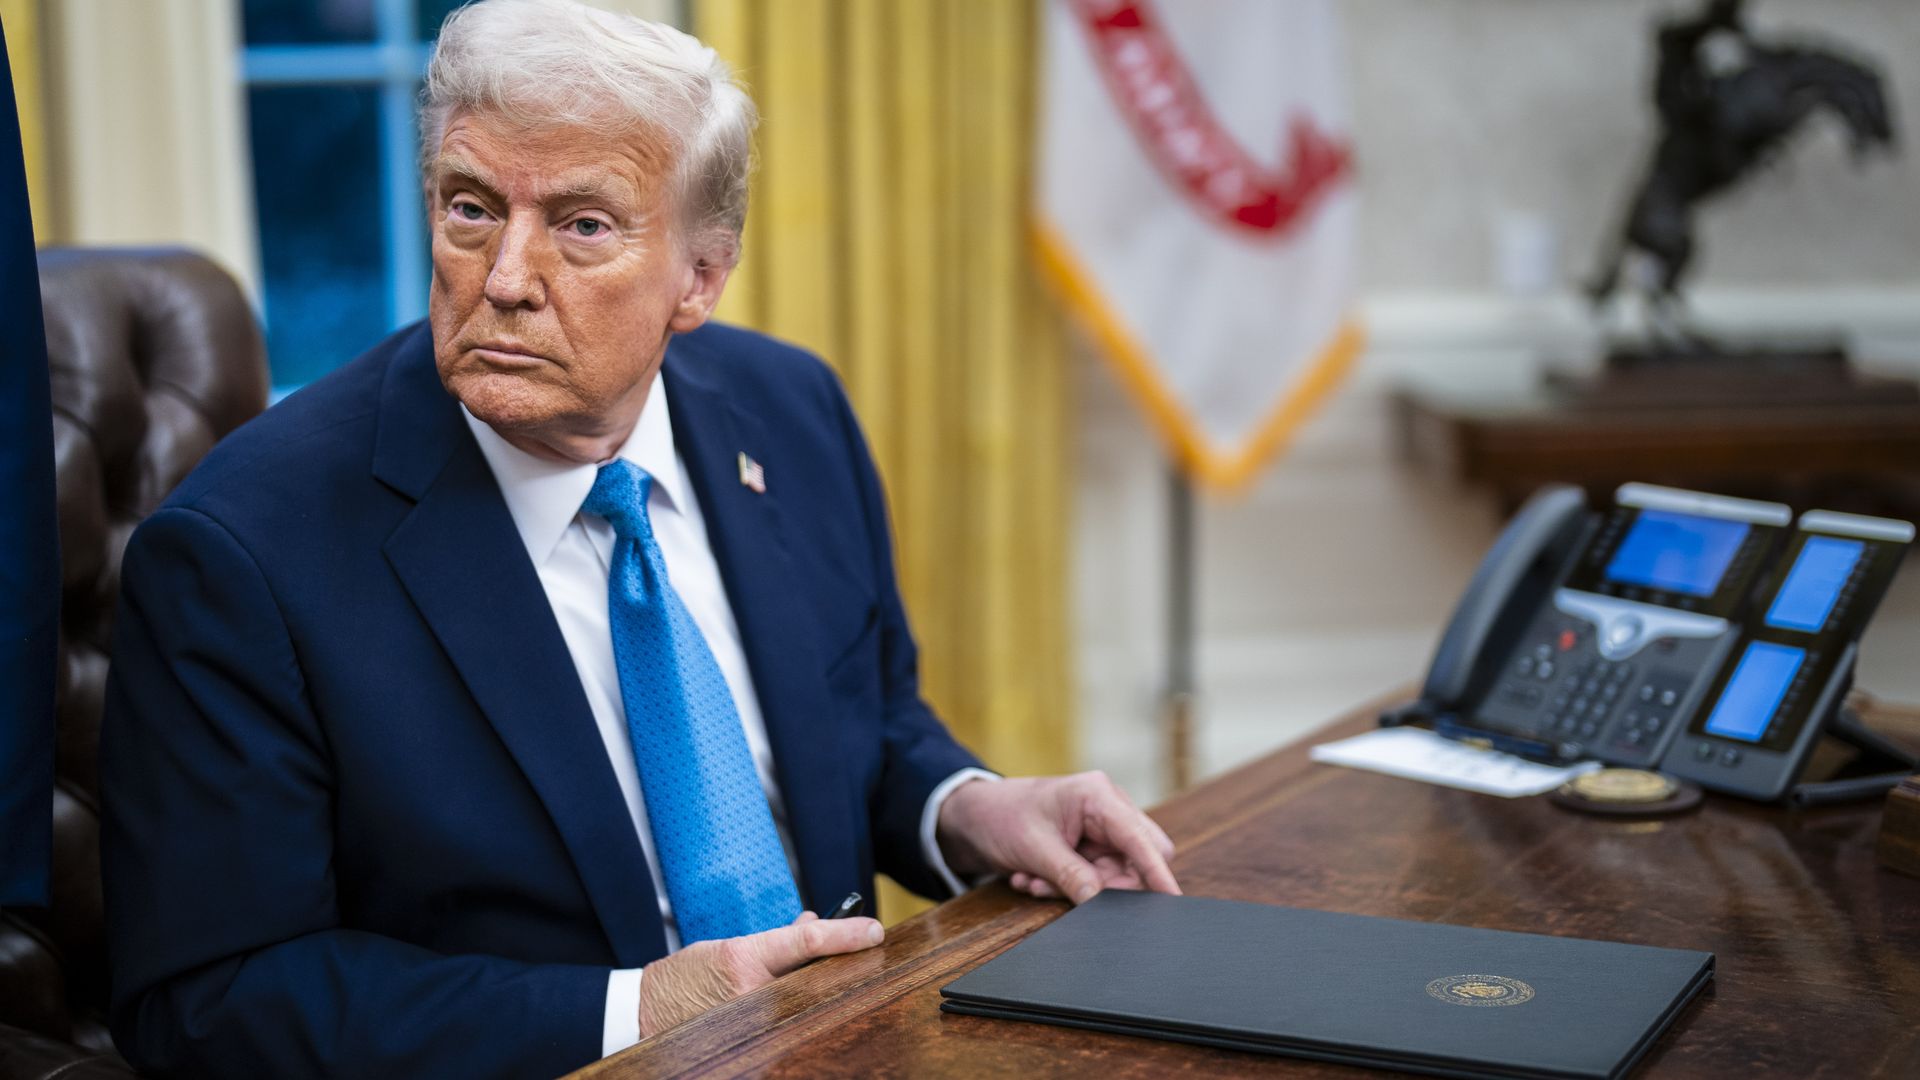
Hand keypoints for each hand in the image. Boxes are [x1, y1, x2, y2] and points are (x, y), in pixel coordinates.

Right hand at [637, 911, 883, 1035]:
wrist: (647, 1012)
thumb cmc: (687, 974)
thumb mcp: (728, 946)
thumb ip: (773, 940)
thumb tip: (812, 923)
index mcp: (743, 958)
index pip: (806, 941)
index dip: (844, 933)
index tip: (874, 930)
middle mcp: (750, 991)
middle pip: (813, 975)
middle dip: (839, 963)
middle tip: (863, 950)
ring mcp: (750, 1019)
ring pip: (803, 1000)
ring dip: (819, 986)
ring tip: (832, 973)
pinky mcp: (747, 1040)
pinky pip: (787, 1021)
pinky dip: (801, 1008)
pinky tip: (810, 1000)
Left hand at [936, 772, 1179, 904]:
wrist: (973, 815)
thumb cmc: (1002, 816)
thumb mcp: (1034, 849)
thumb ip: (1072, 877)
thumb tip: (1101, 905)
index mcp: (1098, 796)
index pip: (1140, 840)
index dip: (1157, 872)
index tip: (1170, 899)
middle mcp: (1107, 807)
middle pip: (1139, 857)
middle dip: (1107, 885)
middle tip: (1064, 890)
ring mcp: (1101, 827)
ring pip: (1116, 872)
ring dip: (1081, 887)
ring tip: (1036, 882)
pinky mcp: (1091, 844)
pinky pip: (1098, 876)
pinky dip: (1071, 885)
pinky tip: (1036, 878)